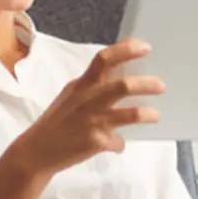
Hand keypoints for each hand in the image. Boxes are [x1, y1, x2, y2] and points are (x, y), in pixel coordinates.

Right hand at [9, 38, 163, 176]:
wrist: (36, 151)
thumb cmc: (59, 119)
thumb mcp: (72, 94)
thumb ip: (94, 82)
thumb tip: (123, 68)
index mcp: (83, 84)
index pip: (104, 59)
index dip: (126, 51)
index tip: (146, 47)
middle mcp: (88, 100)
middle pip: (123, 86)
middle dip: (146, 84)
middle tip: (161, 85)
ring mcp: (93, 121)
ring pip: (129, 115)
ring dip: (147, 114)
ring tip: (155, 115)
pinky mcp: (95, 142)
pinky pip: (118, 142)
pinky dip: (119, 144)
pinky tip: (117, 145)